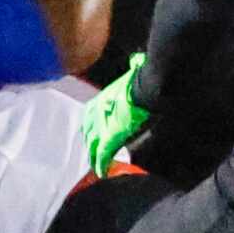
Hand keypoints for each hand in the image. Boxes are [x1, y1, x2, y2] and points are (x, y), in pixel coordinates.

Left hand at [80, 53, 149, 179]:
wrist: (146, 88)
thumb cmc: (143, 78)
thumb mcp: (134, 71)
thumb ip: (133, 67)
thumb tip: (137, 60)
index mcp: (102, 98)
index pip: (90, 115)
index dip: (91, 125)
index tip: (92, 133)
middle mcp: (97, 112)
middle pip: (88, 131)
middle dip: (90, 142)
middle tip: (91, 153)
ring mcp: (102, 125)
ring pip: (93, 145)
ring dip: (94, 156)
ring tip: (96, 167)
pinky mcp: (109, 137)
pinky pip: (102, 153)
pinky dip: (101, 163)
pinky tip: (101, 172)